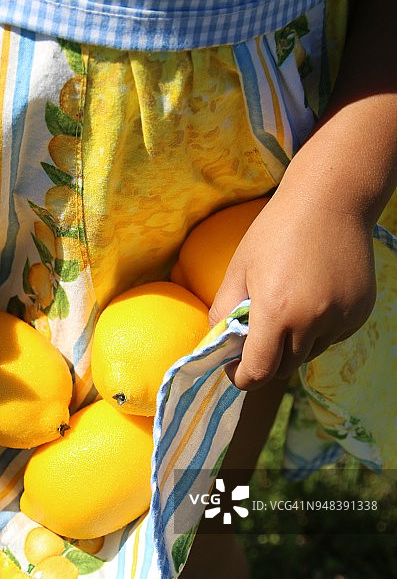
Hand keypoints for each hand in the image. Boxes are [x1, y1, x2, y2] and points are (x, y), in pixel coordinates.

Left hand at [208, 185, 376, 390]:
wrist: (330, 200)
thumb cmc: (276, 231)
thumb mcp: (239, 269)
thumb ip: (223, 312)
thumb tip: (218, 344)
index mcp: (276, 312)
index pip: (258, 372)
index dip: (242, 377)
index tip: (234, 369)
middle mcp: (312, 321)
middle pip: (284, 368)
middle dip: (266, 360)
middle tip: (256, 335)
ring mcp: (341, 318)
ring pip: (309, 353)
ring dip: (293, 344)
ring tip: (287, 305)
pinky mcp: (360, 313)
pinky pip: (332, 337)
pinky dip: (319, 329)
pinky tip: (313, 296)